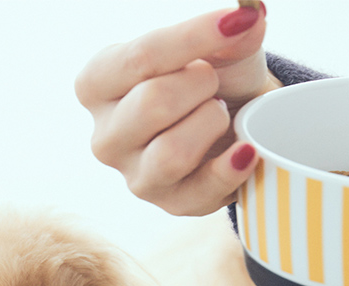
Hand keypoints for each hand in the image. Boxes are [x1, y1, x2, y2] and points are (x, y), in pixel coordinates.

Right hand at [75, 4, 278, 216]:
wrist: (240, 121)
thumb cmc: (216, 76)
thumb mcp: (220, 45)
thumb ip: (228, 30)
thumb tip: (250, 16)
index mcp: (98, 84)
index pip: (140, 57)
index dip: (194, 38)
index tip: (237, 21)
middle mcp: (106, 135)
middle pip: (152, 104)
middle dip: (200, 86)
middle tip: (214, 82)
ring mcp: (135, 176)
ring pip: (171, 153)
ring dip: (211, 124)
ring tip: (221, 113)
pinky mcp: (170, 204)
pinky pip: (201, 190)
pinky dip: (232, 167)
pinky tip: (246, 148)